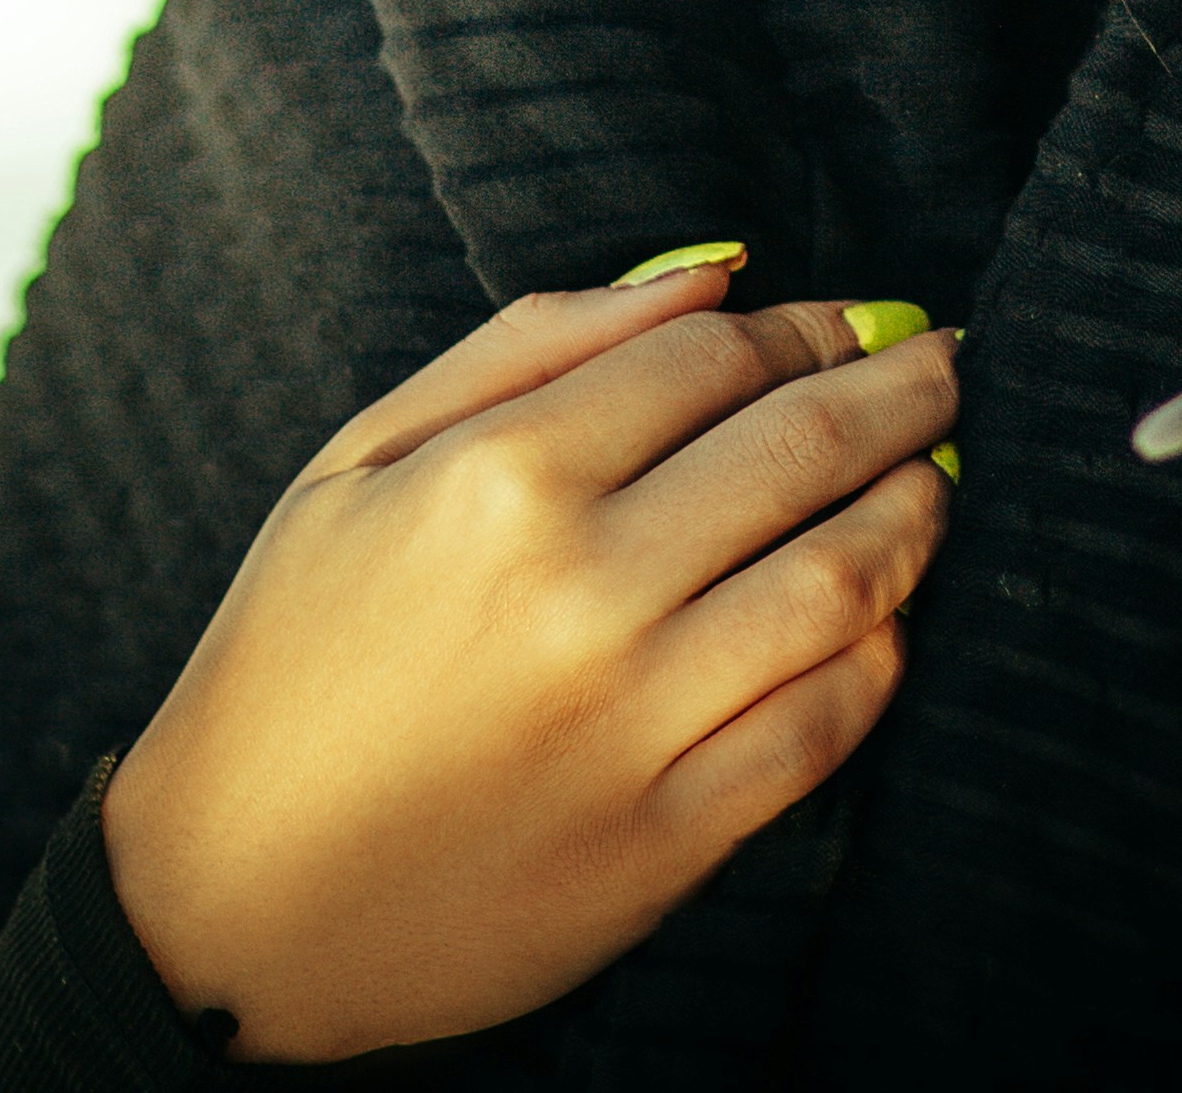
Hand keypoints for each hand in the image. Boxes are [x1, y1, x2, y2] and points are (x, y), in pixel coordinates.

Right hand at [101, 259, 958, 1059]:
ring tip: (932, 483)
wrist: (233, 904)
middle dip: (902, 393)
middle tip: (948, 370)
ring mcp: (633, 720)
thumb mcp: (360, 463)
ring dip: (916, 514)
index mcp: (500, 476)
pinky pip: (827, 722)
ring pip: (846, 580)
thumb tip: (712, 277)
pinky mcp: (668, 838)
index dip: (808, 327)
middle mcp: (580, 588)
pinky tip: (883, 618)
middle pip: (804, 448)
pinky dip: (882, 655)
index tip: (854, 322)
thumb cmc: (293, 661)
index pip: (716, 358)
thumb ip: (533, 344)